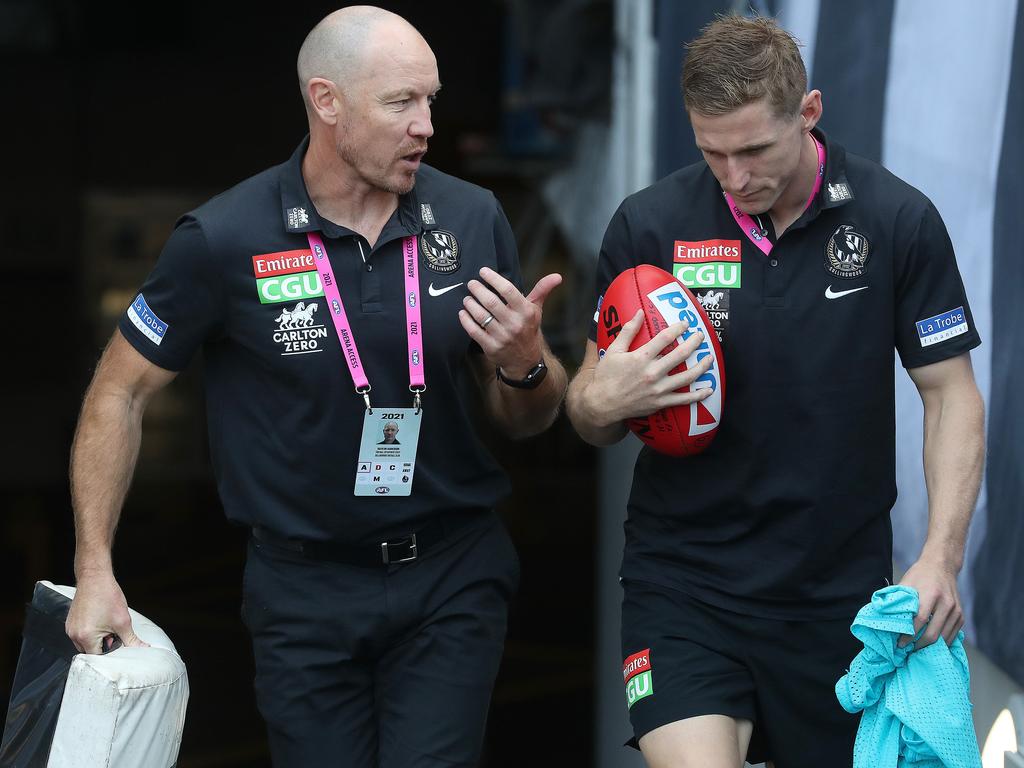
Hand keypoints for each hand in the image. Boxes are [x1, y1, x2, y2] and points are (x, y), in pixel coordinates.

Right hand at [66, 570, 147, 653]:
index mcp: (85, 638)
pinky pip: (82, 635)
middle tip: (115, 632)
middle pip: (91, 652)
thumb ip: (131, 640)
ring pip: (86, 643)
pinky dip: (92, 632)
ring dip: (98, 639)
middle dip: (104, 646)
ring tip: (108, 624)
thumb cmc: (107, 596)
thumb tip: (141, 650)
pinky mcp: (71, 623)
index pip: (98, 657)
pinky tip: (101, 620)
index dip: (111, 653)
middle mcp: (74, 635)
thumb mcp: (123, 621)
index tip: (119, 645)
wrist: (95, 577)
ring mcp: (70, 629)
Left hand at [459, 267, 560, 377]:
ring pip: (481, 316)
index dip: (493, 279)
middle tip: (471, 284)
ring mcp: (502, 337)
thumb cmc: (528, 330)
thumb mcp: (536, 310)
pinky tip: (463, 312)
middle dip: (478, 290)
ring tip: (467, 298)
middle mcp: (514, 324)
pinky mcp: (491, 347)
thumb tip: (557, 275)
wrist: (525, 362)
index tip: (483, 271)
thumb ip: (542, 290)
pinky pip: (474, 331)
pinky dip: (466, 320)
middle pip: (491, 302)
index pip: (508, 290)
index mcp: (526, 312)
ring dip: (470, 304)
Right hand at [584, 310, 712, 425]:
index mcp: (641, 358)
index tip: (685, 324)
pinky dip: (698, 395)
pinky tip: (708, 389)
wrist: (602, 404)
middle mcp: (652, 373)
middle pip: (681, 355)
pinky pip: (684, 400)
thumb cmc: (606, 376)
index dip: (678, 328)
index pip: (665, 338)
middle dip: (694, 343)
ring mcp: (658, 389)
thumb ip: (628, 331)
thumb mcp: (613, 350)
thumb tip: (640, 313)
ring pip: (687, 376)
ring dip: (702, 366)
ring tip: (709, 358)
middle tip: (700, 336)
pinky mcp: (660, 402)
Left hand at [898, 555, 962, 647]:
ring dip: (930, 647)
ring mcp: (956, 611)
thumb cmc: (920, 575)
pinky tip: (929, 646)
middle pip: (933, 633)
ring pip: (944, 638)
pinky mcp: (960, 616)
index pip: (919, 621)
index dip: (909, 635)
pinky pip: (951, 636)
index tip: (900, 643)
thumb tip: (885, 619)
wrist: (942, 566)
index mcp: (931, 594)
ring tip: (916, 650)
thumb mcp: (906, 583)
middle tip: (908, 651)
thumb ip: (898, 601)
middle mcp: (947, 603)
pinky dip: (940, 643)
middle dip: (919, 645)